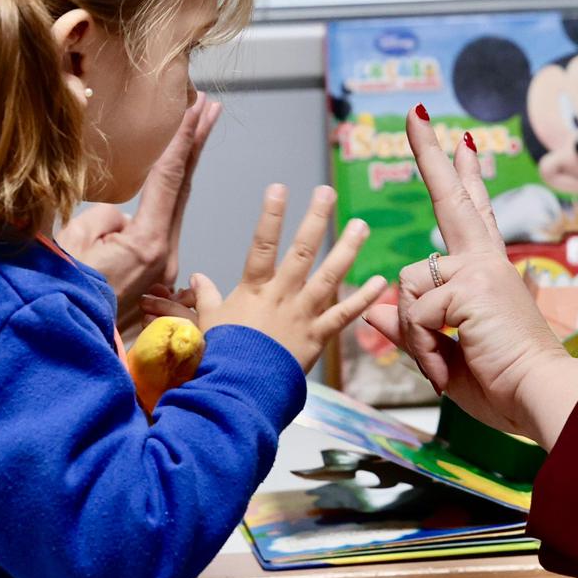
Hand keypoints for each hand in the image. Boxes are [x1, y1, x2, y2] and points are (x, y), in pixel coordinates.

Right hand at [58, 94, 219, 333]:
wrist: (62, 342)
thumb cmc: (61, 294)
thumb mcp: (75, 244)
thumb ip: (105, 219)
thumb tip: (122, 219)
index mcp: (147, 243)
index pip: (170, 180)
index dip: (184, 140)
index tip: (199, 109)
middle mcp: (164, 255)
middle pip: (183, 189)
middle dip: (196, 146)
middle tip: (209, 109)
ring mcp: (162, 269)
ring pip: (173, 208)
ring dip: (183, 169)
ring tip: (195, 130)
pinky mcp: (153, 277)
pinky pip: (160, 229)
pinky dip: (167, 199)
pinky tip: (168, 180)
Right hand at [194, 184, 389, 372]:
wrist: (240, 390)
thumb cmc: (223, 355)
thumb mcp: (209, 322)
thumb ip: (206, 296)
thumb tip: (197, 276)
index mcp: (255, 289)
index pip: (262, 244)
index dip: (270, 215)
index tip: (279, 188)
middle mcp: (282, 296)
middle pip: (301, 251)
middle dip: (315, 219)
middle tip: (327, 192)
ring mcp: (303, 315)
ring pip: (329, 277)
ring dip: (347, 250)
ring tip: (360, 225)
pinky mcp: (318, 336)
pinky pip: (345, 315)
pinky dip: (364, 299)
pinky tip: (380, 281)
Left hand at [360, 108, 577, 446]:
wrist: (544, 397)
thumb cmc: (506, 384)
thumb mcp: (444, 356)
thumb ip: (409, 331)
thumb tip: (372, 311)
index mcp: (486, 273)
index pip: (473, 214)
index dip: (466, 177)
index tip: (463, 143)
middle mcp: (485, 262)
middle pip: (451, 198)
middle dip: (429, 153)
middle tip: (415, 112)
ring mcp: (479, 270)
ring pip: (409, 283)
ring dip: (414, 333)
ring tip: (445, 363)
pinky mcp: (470, 285)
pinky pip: (415, 312)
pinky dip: (422, 347)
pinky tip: (449, 366)